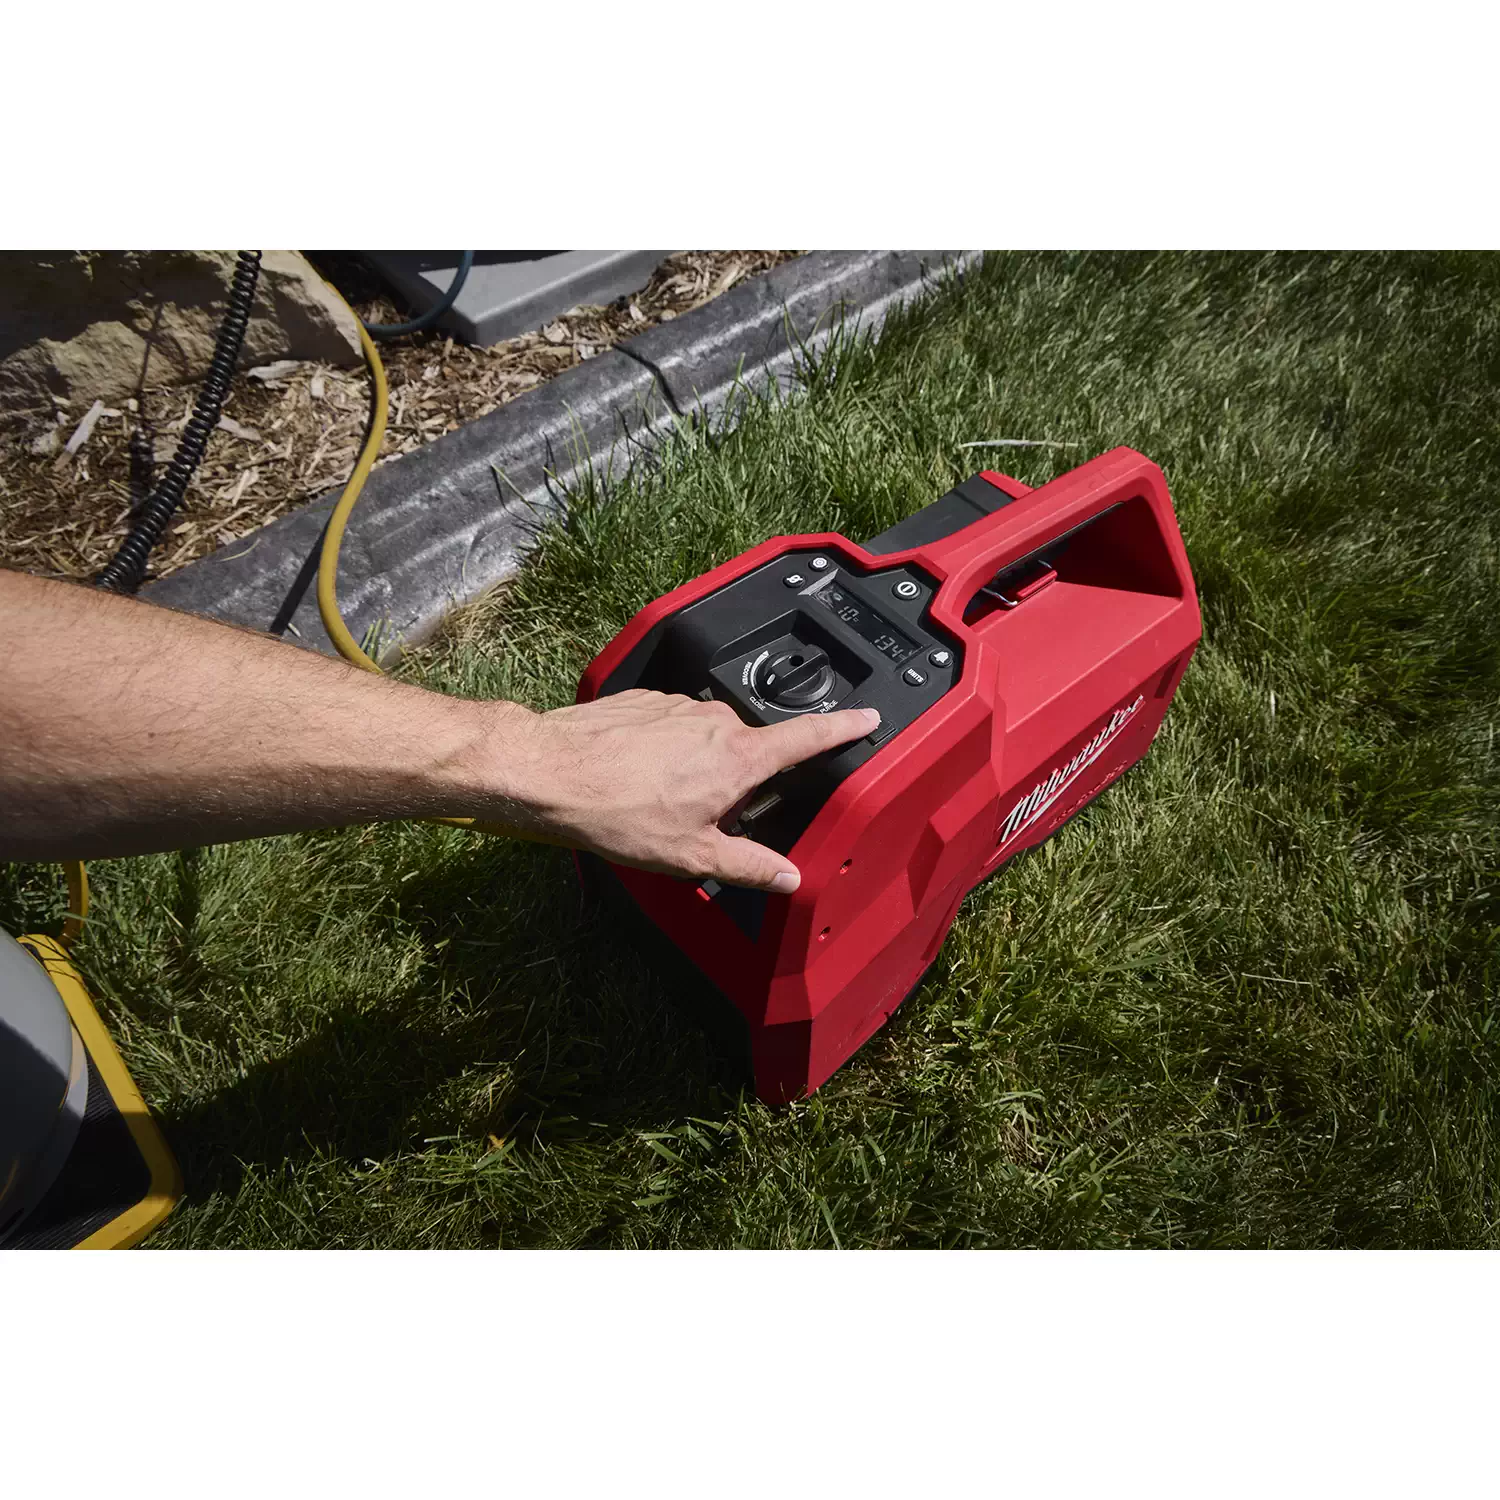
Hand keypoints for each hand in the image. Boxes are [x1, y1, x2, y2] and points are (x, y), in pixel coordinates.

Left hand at [491, 690, 879, 891]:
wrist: (552, 772)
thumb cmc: (619, 813)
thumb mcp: (692, 855)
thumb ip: (748, 865)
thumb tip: (788, 877)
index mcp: (739, 757)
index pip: (807, 738)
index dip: (842, 729)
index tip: (867, 718)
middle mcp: (715, 721)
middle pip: (747, 750)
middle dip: (736, 781)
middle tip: (701, 816)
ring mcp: (679, 706)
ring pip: (705, 739)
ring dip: (693, 766)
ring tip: (655, 799)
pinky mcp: (646, 701)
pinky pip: (670, 726)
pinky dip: (661, 751)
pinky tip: (635, 776)